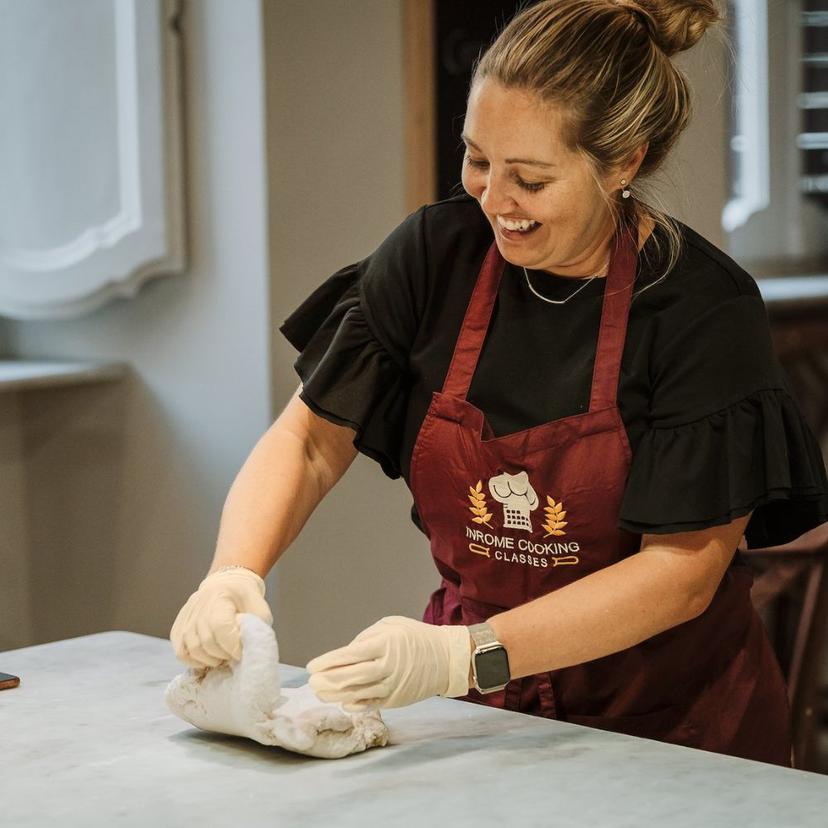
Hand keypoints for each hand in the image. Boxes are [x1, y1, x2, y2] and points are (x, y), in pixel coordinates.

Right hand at [169, 567, 272, 667]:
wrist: (226, 584)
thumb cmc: (244, 599)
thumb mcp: (258, 608)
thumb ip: (256, 628)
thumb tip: (249, 650)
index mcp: (220, 597)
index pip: (221, 627)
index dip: (232, 646)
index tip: (242, 652)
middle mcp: (199, 607)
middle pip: (207, 642)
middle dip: (223, 655)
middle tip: (233, 656)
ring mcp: (186, 617)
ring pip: (193, 649)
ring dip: (210, 660)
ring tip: (222, 658)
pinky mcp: (178, 627)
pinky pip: (181, 652)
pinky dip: (193, 661)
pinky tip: (207, 659)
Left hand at [305, 616, 471, 711]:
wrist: (447, 658)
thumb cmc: (416, 637)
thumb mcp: (391, 625)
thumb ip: (366, 638)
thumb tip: (346, 654)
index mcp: (385, 644)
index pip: (350, 655)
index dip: (328, 662)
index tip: (311, 666)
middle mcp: (387, 667)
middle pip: (351, 677)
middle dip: (327, 680)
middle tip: (311, 682)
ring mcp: (392, 686)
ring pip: (357, 694)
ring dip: (335, 695)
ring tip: (319, 693)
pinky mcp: (396, 700)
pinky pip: (371, 704)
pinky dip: (354, 705)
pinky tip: (341, 702)